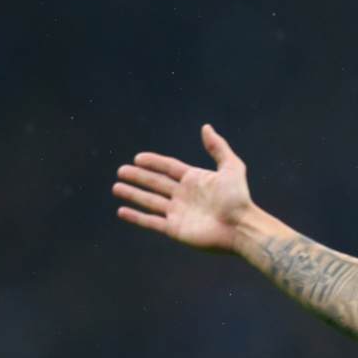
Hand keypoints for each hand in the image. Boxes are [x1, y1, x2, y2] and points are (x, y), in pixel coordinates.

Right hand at [114, 125, 254, 252]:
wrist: (241, 227)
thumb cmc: (238, 199)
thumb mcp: (231, 168)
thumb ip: (218, 148)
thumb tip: (206, 127)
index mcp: (195, 180)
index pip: (169, 168)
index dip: (154, 162)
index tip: (138, 158)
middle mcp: (184, 196)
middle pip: (156, 183)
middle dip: (138, 177)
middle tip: (121, 170)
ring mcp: (178, 213)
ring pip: (150, 201)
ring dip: (133, 194)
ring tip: (116, 187)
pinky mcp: (174, 229)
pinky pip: (150, 222)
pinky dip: (136, 217)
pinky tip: (122, 210)